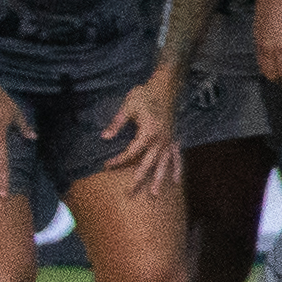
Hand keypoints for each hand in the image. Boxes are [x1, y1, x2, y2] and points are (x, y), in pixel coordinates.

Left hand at [111, 72, 186, 198]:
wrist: (166, 86)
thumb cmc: (145, 94)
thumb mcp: (128, 105)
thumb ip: (117, 123)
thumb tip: (104, 137)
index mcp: (149, 132)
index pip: (131, 151)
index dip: (118, 160)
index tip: (106, 165)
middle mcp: (161, 139)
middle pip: (148, 163)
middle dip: (139, 179)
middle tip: (130, 193)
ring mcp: (169, 140)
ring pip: (164, 164)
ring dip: (160, 179)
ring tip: (155, 194)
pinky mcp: (174, 139)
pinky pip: (177, 157)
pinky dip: (177, 168)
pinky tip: (176, 181)